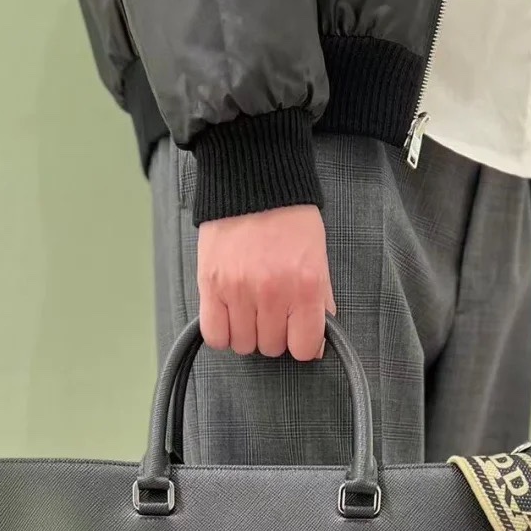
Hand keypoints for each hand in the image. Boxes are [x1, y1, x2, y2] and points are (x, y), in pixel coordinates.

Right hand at [197, 205, 336, 361]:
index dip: (302, 344)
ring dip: (248, 334)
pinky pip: (215, 335)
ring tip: (250, 310)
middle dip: (274, 335)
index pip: (304, 348)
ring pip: (243, 345)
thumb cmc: (288, 218)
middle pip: (272, 348)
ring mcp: (239, 290)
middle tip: (272, 312)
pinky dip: (222, 333)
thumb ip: (320, 301)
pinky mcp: (211, 285)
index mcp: (305, 286)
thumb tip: (317, 341)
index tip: (297, 333)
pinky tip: (229, 316)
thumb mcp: (317, 258)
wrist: (252, 182)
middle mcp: (272, 292)